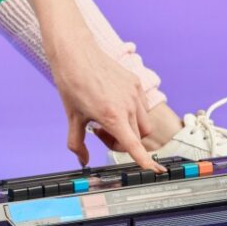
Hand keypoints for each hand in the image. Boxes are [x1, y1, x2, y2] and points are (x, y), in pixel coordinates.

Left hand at [51, 35, 164, 172]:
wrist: (76, 54)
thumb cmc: (72, 85)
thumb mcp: (72, 118)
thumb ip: (77, 144)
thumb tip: (82, 161)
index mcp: (112, 116)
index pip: (133, 145)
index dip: (144, 161)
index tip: (154, 171)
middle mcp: (128, 106)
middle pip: (137, 138)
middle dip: (122, 142)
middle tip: (99, 133)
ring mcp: (135, 93)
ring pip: (143, 124)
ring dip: (130, 129)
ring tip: (108, 119)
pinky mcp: (136, 83)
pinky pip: (142, 106)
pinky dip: (132, 113)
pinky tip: (113, 104)